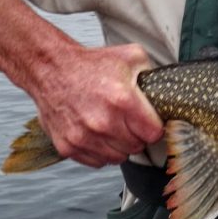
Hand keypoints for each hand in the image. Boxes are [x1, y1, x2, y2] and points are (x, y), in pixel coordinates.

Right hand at [29, 43, 163, 167]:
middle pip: (137, 147)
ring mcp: (84, 137)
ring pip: (118, 158)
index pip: (154, 134)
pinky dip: (101, 152)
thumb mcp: (131, 56)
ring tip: (113, 127)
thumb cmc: (91, 64)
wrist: (52, 69)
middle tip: (130, 122)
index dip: (155, 128)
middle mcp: (103, 122)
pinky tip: (98, 134)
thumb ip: (152, 73)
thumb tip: (166, 89)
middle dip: (137, 136)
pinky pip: (97, 162)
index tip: (150, 122)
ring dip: (120, 146)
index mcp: (123, 101)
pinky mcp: (68, 146)